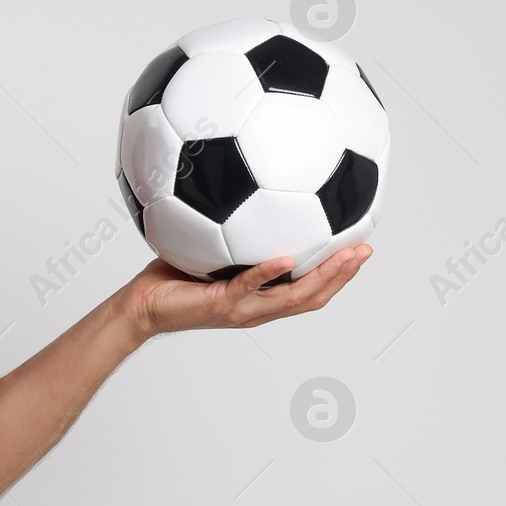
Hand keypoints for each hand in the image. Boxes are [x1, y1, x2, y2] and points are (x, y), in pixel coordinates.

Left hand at [127, 243, 371, 337]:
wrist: (139, 307)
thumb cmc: (169, 280)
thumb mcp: (208, 253)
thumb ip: (230, 234)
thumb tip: (241, 195)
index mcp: (259, 300)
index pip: (308, 292)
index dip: (336, 275)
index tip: (358, 250)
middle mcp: (256, 309)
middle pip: (312, 297)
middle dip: (342, 275)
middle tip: (366, 251)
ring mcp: (241, 309)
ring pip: (293, 298)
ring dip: (323, 275)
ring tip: (346, 255)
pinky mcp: (220, 304)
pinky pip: (249, 287)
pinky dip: (269, 273)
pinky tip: (286, 258)